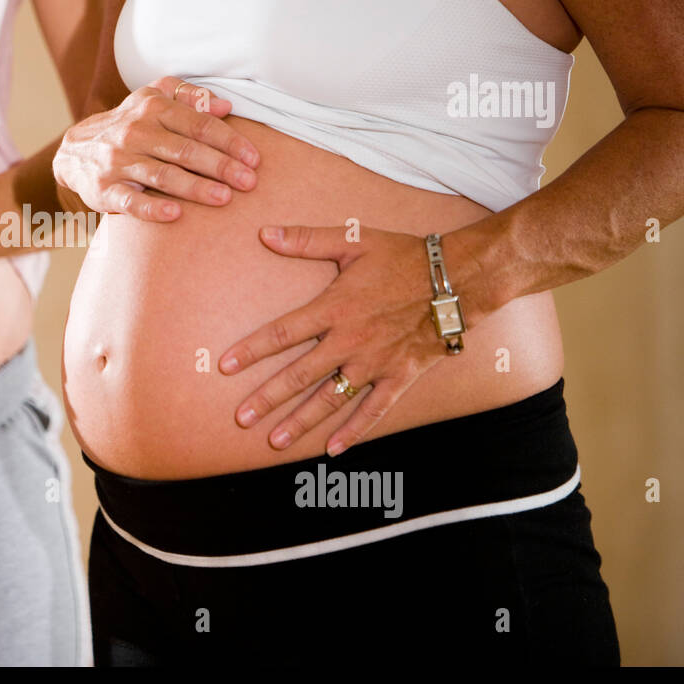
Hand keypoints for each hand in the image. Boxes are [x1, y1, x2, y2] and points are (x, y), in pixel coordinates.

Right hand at [54, 76, 260, 220]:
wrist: (74, 151)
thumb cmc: (127, 125)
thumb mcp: (152, 98)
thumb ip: (189, 96)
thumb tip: (225, 106)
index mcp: (152, 108)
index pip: (198, 124)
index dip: (230, 141)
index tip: (254, 159)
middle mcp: (135, 132)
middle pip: (185, 150)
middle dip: (221, 166)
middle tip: (249, 182)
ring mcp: (118, 161)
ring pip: (162, 175)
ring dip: (195, 188)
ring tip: (224, 198)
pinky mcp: (104, 189)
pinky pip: (130, 201)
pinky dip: (152, 209)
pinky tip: (175, 215)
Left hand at [219, 225, 462, 455]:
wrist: (459, 279)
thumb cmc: (404, 256)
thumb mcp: (354, 240)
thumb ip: (307, 239)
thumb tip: (265, 233)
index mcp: (334, 308)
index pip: (282, 333)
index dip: (252, 350)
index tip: (225, 367)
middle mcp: (350, 341)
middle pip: (300, 375)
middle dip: (267, 398)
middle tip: (240, 418)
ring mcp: (375, 362)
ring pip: (331, 399)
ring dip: (301, 421)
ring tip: (274, 440)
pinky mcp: (399, 376)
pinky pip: (374, 410)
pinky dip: (354, 432)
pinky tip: (332, 449)